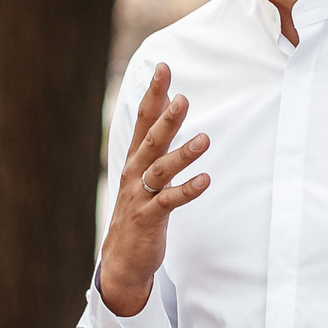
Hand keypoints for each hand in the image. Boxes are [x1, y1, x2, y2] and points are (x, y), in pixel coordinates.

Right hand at [97, 63, 209, 316]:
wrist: (122, 258)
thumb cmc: (139, 211)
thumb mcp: (146, 175)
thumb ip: (156, 145)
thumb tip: (168, 111)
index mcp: (134, 159)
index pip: (143, 119)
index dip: (154, 94)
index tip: (164, 68)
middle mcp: (134, 173)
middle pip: (151, 139)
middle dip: (166, 118)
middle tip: (183, 98)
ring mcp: (140, 195)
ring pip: (162, 169)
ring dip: (183, 154)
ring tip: (204, 140)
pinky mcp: (150, 217)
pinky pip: (170, 201)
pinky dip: (188, 190)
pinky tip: (205, 179)